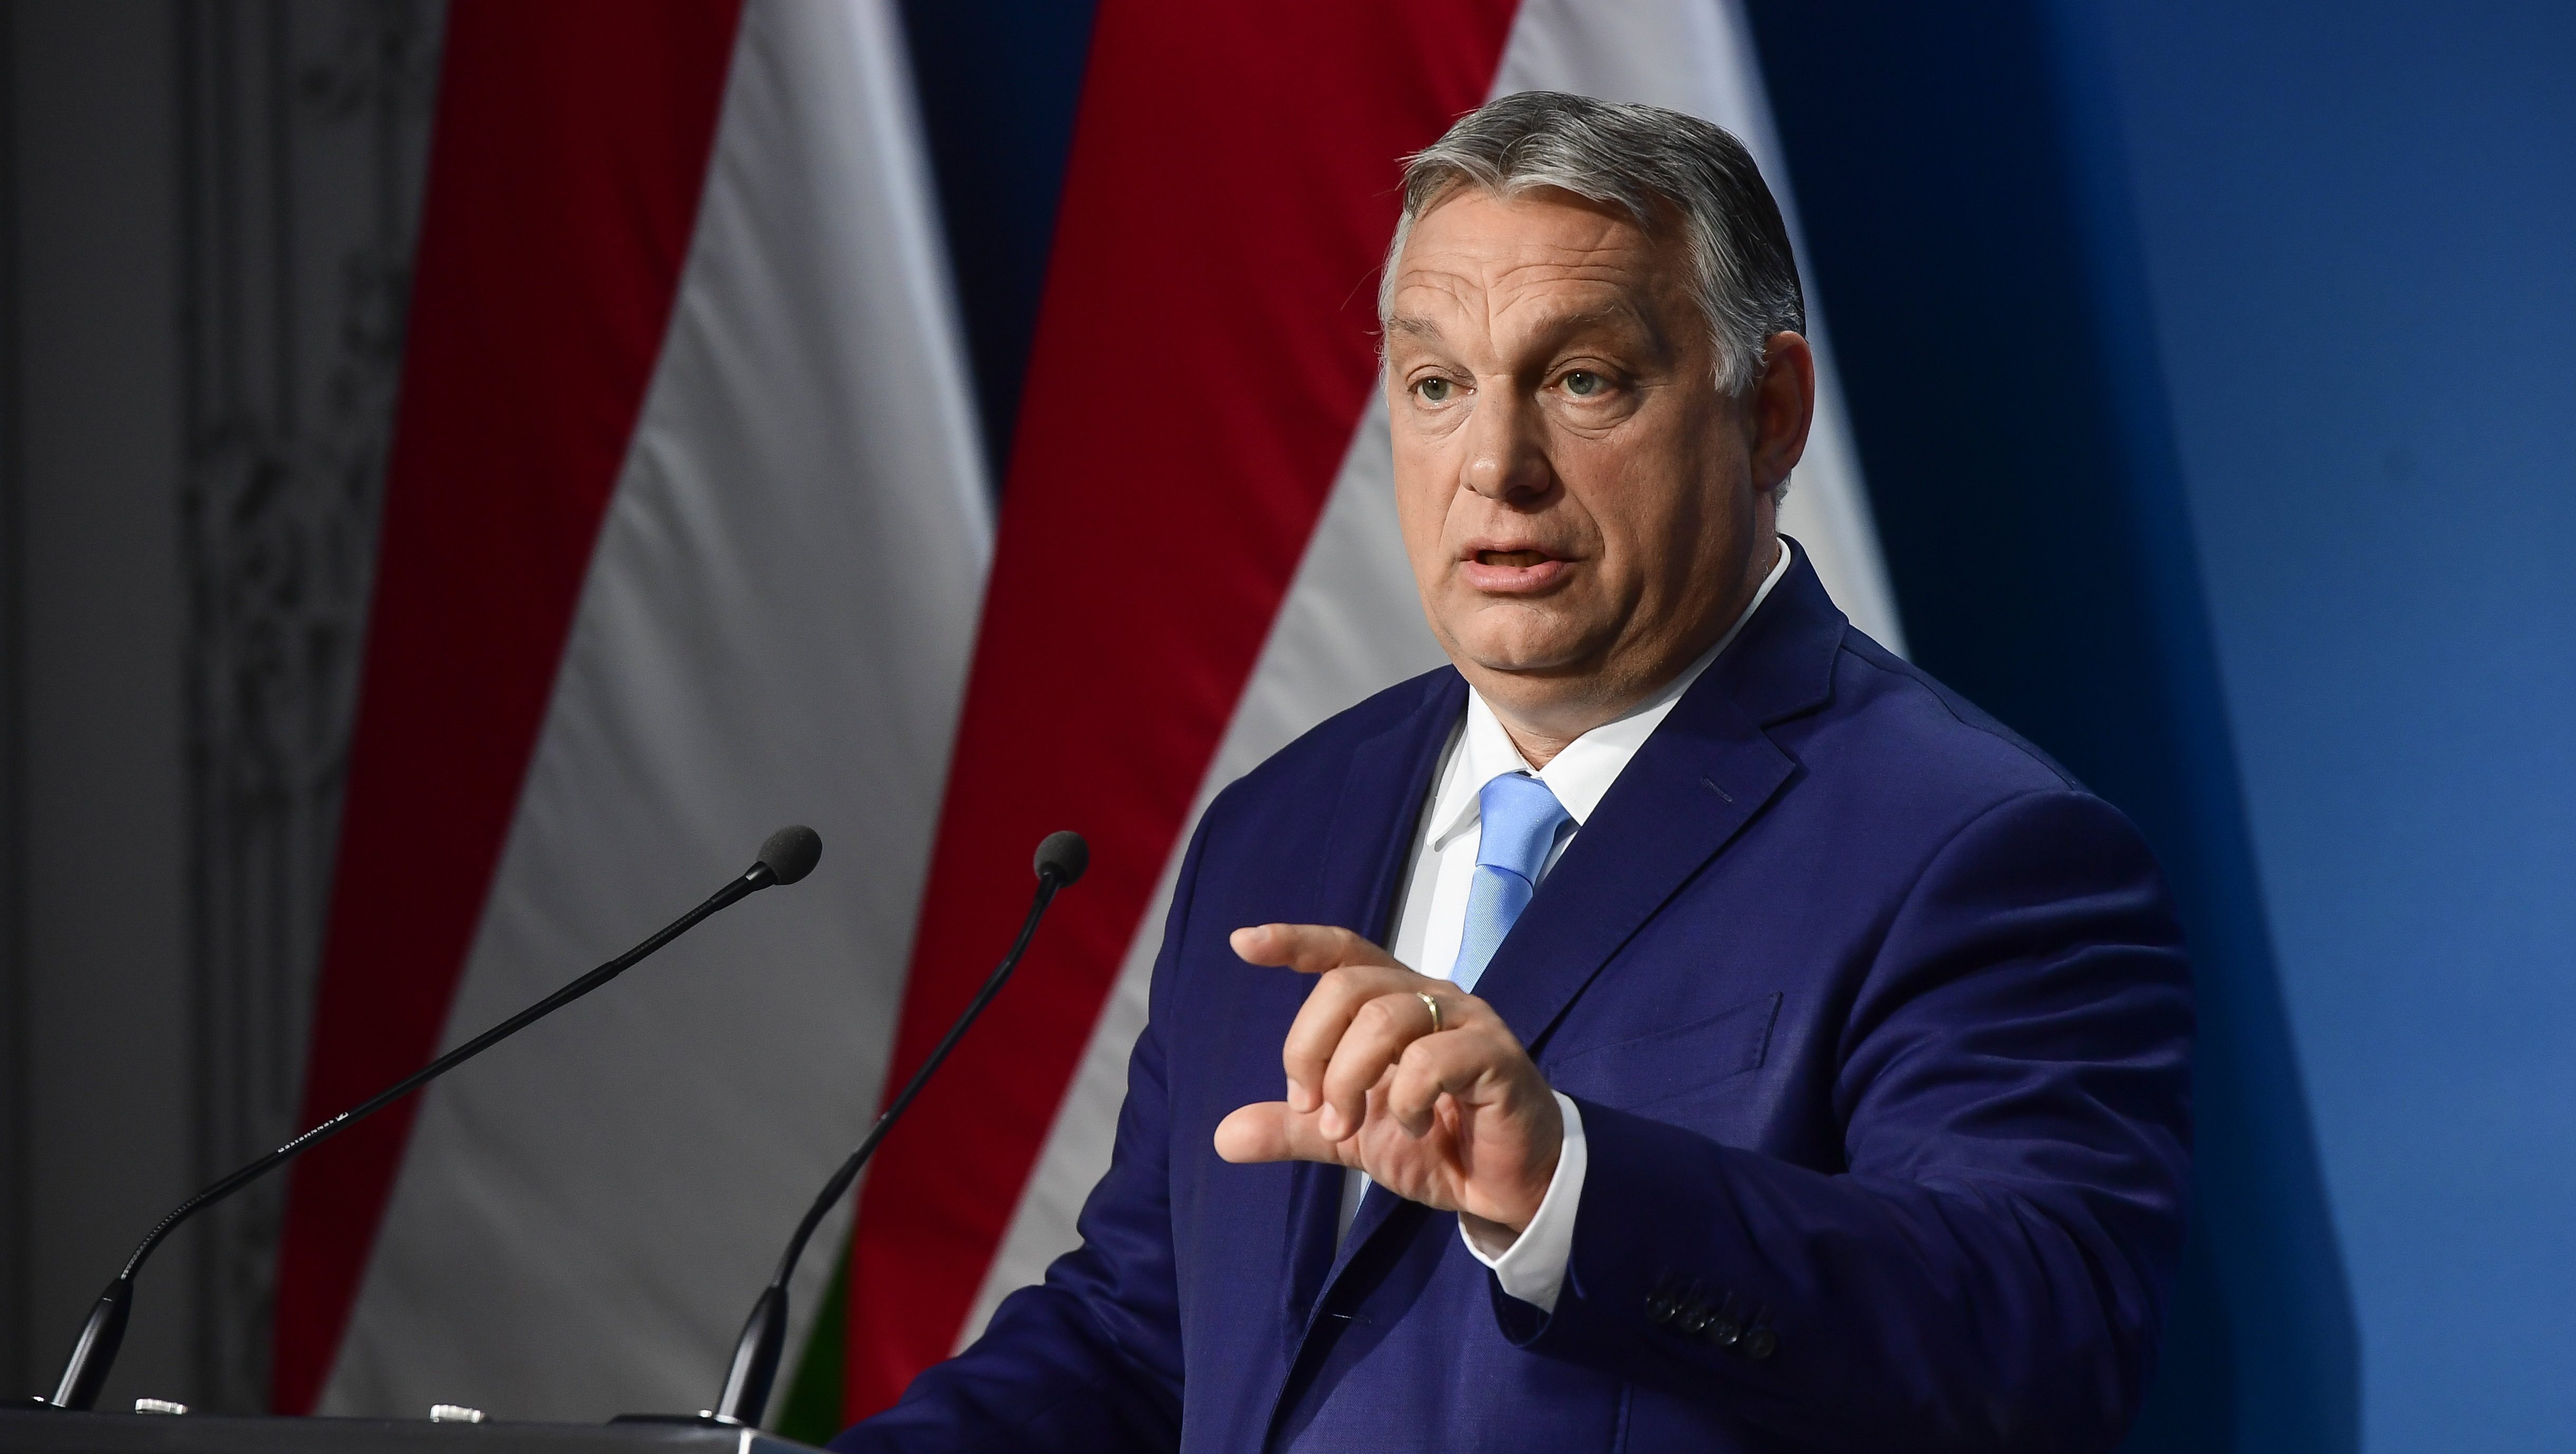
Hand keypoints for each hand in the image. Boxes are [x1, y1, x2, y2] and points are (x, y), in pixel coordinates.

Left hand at [1213, 923, 1562, 1235]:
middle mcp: (1429, 996)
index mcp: (1394, 1001)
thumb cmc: (1437, 1144)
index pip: (1342, 950)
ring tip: (1350, 1127)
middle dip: (1309, 1050)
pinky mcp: (1496, 1056)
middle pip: (1346, 985)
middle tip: (1311, 1109)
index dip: (1294, 941)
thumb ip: (1294, 1129)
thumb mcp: (1351, 1137)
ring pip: (1384, 1018)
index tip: (1242, 944)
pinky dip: (1404, 1099)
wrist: (1508, 1188)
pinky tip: (1413, 1127)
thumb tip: (1222, 1136)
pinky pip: (1431, 1059)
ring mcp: (1466, 1021)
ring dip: (1349, 1080)